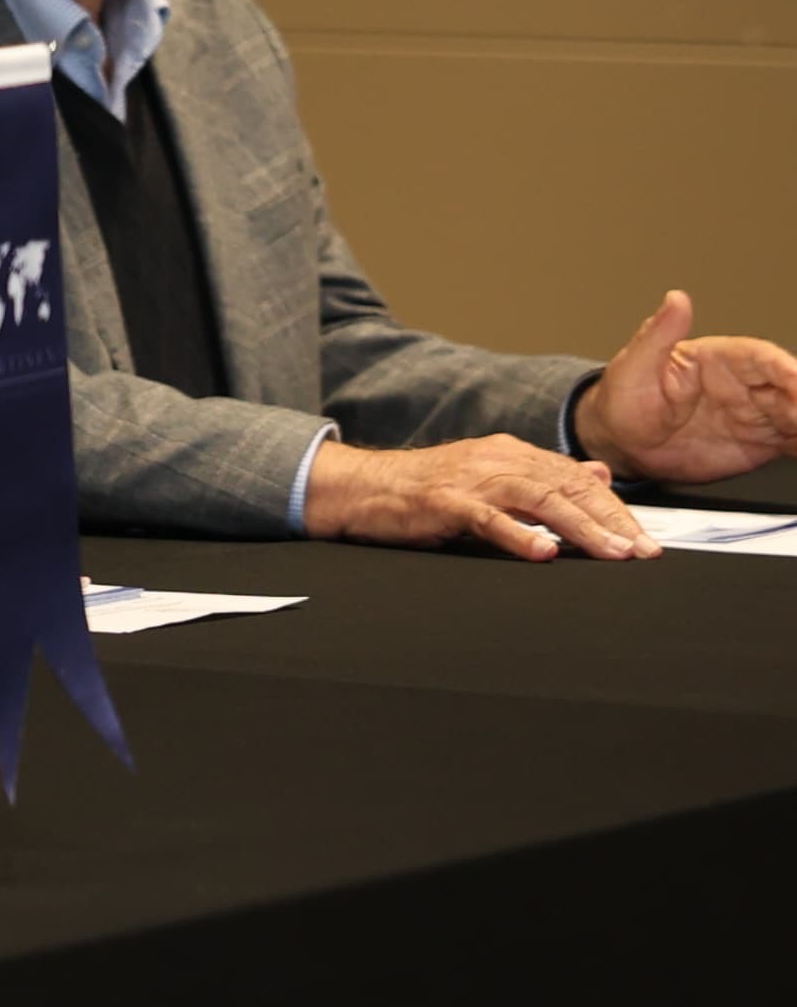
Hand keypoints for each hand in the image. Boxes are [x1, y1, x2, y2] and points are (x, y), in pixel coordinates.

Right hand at [305, 433, 655, 559]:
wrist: (362, 486)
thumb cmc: (428, 489)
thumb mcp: (493, 476)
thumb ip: (546, 476)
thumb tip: (599, 474)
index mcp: (511, 454)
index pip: (576, 479)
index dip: (614, 508)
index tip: (644, 539)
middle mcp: (497, 460)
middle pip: (566, 486)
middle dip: (610, 519)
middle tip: (642, 550)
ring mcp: (471, 479)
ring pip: (538, 499)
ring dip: (580, 528)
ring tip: (611, 552)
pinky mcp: (444, 501)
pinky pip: (488, 518)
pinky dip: (518, 535)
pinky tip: (544, 552)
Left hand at [570, 291, 796, 486]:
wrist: (621, 443)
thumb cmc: (623, 399)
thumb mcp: (633, 366)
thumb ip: (658, 334)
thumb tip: (676, 299)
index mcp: (717, 359)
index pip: (759, 357)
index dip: (784, 368)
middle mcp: (742, 384)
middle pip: (787, 386)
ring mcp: (752, 414)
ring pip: (794, 413)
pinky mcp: (757, 442)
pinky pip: (791, 441)